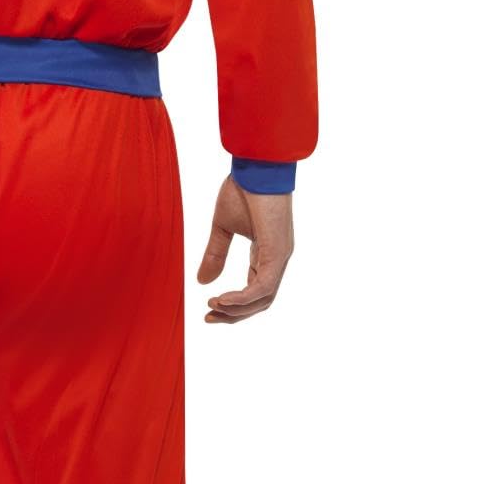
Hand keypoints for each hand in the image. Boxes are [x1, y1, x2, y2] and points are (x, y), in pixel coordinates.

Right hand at [196, 177, 293, 323]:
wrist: (256, 165)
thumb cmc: (242, 189)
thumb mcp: (222, 227)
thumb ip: (215, 254)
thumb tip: (203, 282)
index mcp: (266, 254)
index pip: (255, 292)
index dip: (233, 306)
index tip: (209, 309)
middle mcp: (277, 259)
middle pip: (260, 301)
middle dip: (234, 314)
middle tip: (209, 318)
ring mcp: (280, 257)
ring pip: (263, 299)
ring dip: (237, 310)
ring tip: (213, 307)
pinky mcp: (277, 252)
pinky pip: (263, 286)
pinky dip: (243, 298)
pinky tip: (222, 299)